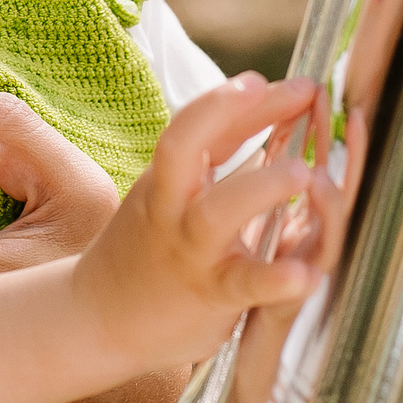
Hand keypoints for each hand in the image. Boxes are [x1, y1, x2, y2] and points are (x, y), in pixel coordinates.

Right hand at [75, 74, 340, 369]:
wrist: (93, 321)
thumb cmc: (143, 254)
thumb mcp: (167, 198)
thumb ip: (210, 162)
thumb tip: (262, 114)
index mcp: (167, 181)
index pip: (198, 124)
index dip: (241, 97)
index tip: (289, 81)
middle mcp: (173, 208)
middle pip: (183, 146)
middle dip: (228, 112)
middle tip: (291, 93)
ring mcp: (189, 251)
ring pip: (217, 212)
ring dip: (261, 187)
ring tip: (305, 172)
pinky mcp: (208, 295)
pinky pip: (244, 284)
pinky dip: (276, 279)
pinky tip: (308, 274)